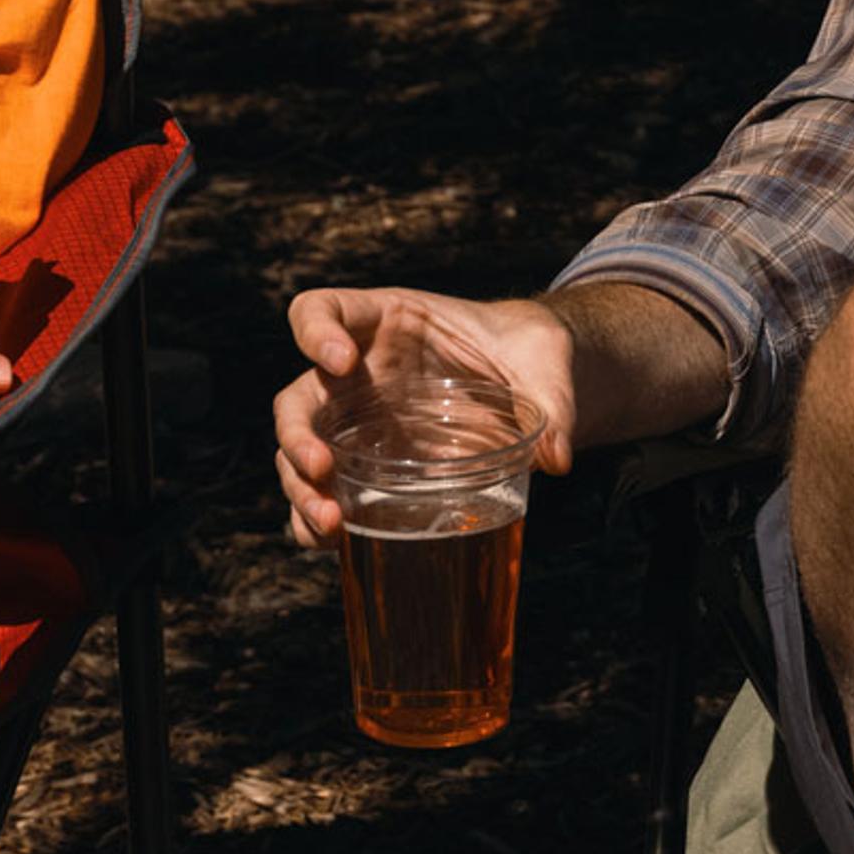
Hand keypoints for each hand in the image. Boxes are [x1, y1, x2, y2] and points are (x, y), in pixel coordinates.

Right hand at [274, 287, 576, 547]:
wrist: (528, 377)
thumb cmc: (525, 351)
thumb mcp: (543, 358)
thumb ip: (552, 398)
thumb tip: (558, 458)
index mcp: (383, 322)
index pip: (320, 310)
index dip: (315, 331)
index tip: (341, 361)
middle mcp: (356, 372)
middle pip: (295, 398)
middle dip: (296, 434)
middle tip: (324, 468)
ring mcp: (355, 421)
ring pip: (297, 452)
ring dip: (299, 490)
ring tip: (331, 524)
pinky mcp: (366, 464)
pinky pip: (322, 492)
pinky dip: (314, 519)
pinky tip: (333, 543)